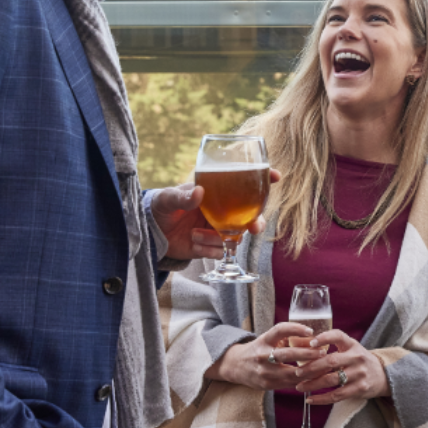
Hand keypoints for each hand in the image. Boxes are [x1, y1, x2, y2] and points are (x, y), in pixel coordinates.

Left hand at [150, 170, 282, 261]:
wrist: (151, 232)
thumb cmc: (161, 207)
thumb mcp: (168, 198)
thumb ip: (182, 196)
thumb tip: (199, 192)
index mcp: (215, 192)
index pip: (243, 182)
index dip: (263, 178)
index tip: (276, 176)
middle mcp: (222, 210)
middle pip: (251, 215)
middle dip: (257, 222)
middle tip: (255, 228)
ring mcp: (218, 229)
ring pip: (235, 237)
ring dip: (216, 238)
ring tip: (194, 234)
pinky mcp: (210, 246)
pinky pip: (219, 252)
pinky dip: (206, 249)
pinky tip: (192, 242)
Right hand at [204, 321, 325, 389]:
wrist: (236, 366)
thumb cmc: (258, 350)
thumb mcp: (267, 340)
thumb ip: (285, 339)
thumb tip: (313, 338)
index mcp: (263, 340)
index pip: (279, 330)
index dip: (296, 329)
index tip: (311, 331)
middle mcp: (262, 355)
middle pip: (287, 354)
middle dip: (307, 354)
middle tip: (322, 352)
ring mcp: (264, 372)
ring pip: (291, 373)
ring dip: (309, 371)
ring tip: (323, 367)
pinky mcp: (267, 385)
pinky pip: (289, 384)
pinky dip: (304, 380)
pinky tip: (315, 378)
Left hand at [292, 329, 389, 404]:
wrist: (383, 375)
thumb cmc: (358, 360)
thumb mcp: (351, 348)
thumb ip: (333, 347)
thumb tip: (303, 348)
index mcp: (352, 344)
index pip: (338, 336)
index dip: (324, 338)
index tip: (310, 343)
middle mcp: (357, 357)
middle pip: (330, 361)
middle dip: (311, 367)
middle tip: (297, 372)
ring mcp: (359, 374)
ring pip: (331, 380)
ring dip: (312, 384)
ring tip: (299, 386)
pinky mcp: (360, 389)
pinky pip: (337, 395)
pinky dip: (321, 399)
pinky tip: (310, 400)